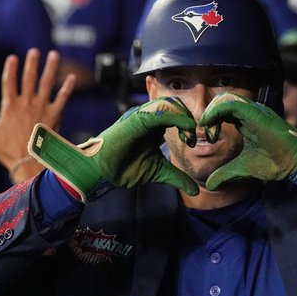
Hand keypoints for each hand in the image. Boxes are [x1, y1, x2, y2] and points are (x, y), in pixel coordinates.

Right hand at [0, 48, 74, 182]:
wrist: (29, 163)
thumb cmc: (8, 153)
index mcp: (9, 107)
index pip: (8, 83)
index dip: (10, 69)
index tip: (13, 58)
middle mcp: (26, 104)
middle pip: (29, 78)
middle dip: (32, 63)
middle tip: (34, 51)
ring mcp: (41, 108)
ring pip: (47, 83)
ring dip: (50, 68)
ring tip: (54, 55)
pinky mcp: (54, 115)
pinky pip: (62, 98)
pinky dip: (67, 88)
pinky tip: (72, 77)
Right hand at [28, 96, 198, 201]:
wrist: (100, 173)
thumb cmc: (124, 169)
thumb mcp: (157, 172)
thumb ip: (176, 177)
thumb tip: (196, 192)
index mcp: (154, 126)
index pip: (177, 113)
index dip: (188, 124)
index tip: (191, 142)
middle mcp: (148, 117)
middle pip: (176, 104)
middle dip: (188, 119)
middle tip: (190, 139)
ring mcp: (141, 116)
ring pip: (169, 103)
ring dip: (184, 117)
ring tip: (187, 136)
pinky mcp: (135, 119)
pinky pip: (158, 111)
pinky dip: (175, 117)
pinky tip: (183, 129)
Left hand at [198, 92, 296, 194]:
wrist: (294, 163)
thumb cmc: (274, 162)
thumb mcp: (242, 168)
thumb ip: (225, 173)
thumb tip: (210, 185)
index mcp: (246, 121)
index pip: (223, 110)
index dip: (211, 120)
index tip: (208, 136)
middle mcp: (249, 112)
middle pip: (221, 101)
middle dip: (208, 114)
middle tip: (206, 132)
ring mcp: (253, 111)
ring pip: (225, 99)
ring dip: (211, 112)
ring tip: (206, 127)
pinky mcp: (255, 114)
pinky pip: (231, 105)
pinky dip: (216, 111)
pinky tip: (209, 123)